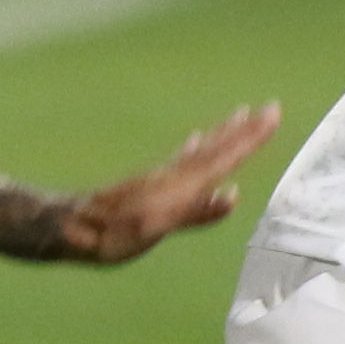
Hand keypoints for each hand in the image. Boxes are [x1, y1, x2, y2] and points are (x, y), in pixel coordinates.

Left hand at [52, 105, 283, 263]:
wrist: (73, 227)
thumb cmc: (114, 234)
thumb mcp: (155, 227)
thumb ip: (193, 213)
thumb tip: (230, 196)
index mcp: (181, 185)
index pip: (224, 157)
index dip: (249, 138)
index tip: (271, 114)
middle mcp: (174, 176)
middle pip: (216, 149)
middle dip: (243, 131)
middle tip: (268, 109)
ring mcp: (162, 178)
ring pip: (201, 151)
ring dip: (223, 135)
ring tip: (239, 118)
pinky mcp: (150, 184)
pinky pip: (183, 160)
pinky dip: (196, 148)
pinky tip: (196, 142)